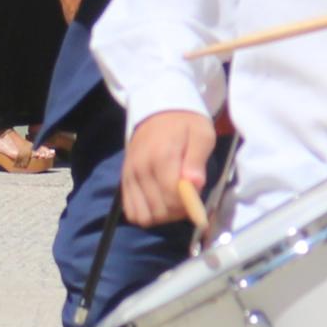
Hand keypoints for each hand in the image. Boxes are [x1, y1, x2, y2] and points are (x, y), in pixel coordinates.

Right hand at [121, 109, 217, 229]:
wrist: (159, 110)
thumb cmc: (185, 124)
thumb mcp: (201, 134)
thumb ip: (197, 159)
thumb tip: (194, 184)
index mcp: (161, 156)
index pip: (172, 196)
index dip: (188, 206)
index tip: (198, 200)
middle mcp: (141, 168)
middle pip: (159, 209)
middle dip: (177, 212)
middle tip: (188, 201)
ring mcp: (129, 176)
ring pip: (144, 216)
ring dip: (162, 216)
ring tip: (173, 203)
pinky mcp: (124, 181)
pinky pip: (131, 212)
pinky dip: (147, 214)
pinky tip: (159, 203)